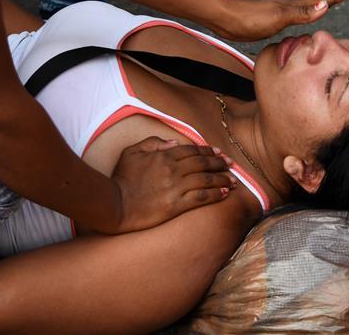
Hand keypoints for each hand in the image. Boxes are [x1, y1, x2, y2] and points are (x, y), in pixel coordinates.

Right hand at [108, 137, 236, 233]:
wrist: (115, 205)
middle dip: (219, 163)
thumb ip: (153, 143)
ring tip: (234, 180)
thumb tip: (174, 143)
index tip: (218, 152)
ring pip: (206, 180)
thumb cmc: (121, 178)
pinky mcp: (176, 205)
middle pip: (203, 163)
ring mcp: (175, 188)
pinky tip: (225, 193)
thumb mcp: (132, 152)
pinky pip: (201, 198)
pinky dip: (216, 194)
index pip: (191, 150)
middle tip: (231, 164)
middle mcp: (173, 170)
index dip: (207, 150)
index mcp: (163, 156)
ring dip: (222, 178)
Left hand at [208, 0, 346, 41]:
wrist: (224, 19)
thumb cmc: (250, 18)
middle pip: (310, 4)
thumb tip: (325, 5)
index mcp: (290, 7)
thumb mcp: (279, 17)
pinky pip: (288, 20)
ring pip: (299, 11)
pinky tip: (291, 22)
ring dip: (312, 8)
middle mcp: (285, 8)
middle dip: (325, 0)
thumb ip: (301, 13)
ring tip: (320, 7)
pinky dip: (296, 19)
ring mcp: (275, 15)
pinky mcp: (266, 23)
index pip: (315, 2)